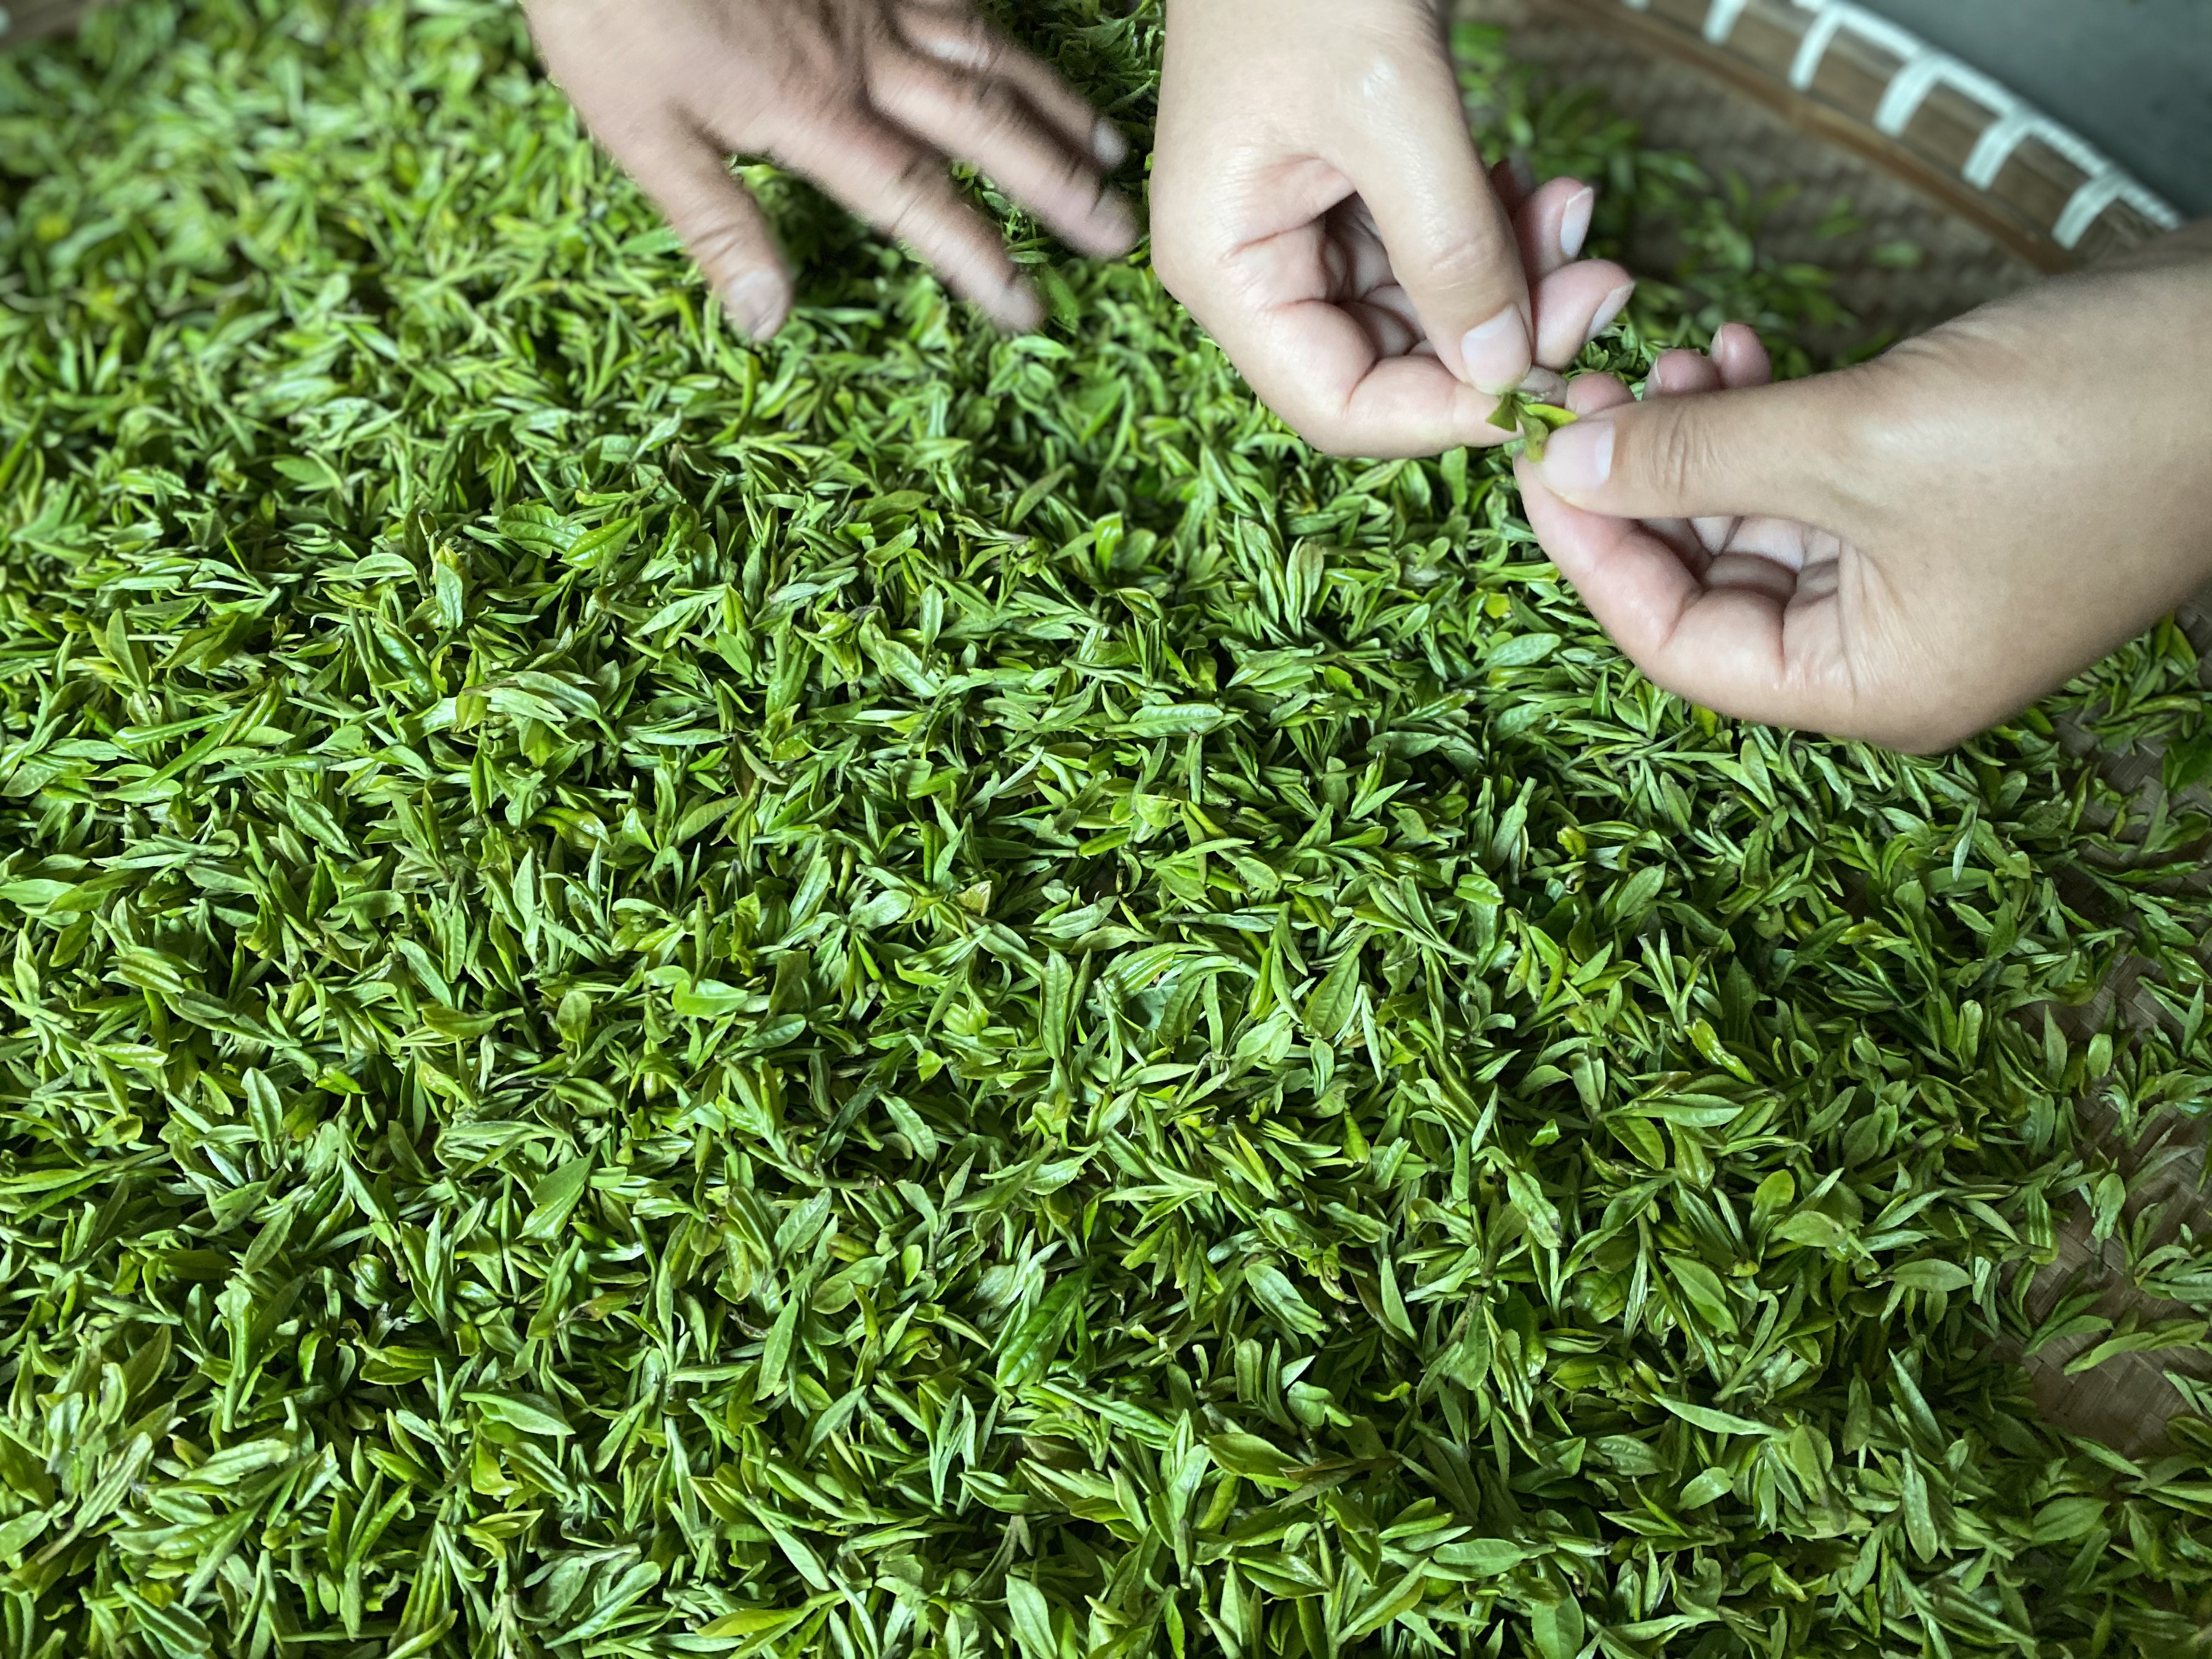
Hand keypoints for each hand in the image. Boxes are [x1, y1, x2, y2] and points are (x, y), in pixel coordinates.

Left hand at [522, 0, 1138, 337]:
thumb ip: (714, 222)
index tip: (1028, 309)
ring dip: (1053, 106)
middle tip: (1117, 234)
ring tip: (1107, 150)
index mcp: (811, 111)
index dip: (978, 260)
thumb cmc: (609, 9)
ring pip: (987, 53)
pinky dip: (1004, 27)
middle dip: (1056, 186)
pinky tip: (1028, 51)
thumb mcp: (638, 129)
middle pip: (982, 127)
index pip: (917, 201)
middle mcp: (862, 52)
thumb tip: (770, 322)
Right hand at [1150, 0, 1636, 458]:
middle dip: (1501, 335)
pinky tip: (1547, 190)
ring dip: (1516, 279)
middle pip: (1391, 364)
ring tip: (1579, 216)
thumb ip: (1450, 247)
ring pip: (1427, 311)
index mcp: (1225, 269)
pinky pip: (1437, 251)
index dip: (1443, 414)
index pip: (1336, 404)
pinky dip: (1500, 231)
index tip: (1547, 385)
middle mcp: (1255, 269)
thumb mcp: (1391, 109)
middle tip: (1600, 284)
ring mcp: (1303, 231)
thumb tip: (1505, 370)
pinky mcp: (1353, 192)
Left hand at [1516, 224, 2211, 750]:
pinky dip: (1761, 428)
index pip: (1678, 648)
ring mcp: (1914, 586)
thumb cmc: (2091, 421)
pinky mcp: (1934, 513)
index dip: (1591, 556)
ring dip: (1697, 443)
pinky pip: (1808, 489)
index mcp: (1874, 688)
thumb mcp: (1861, 439)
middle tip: (1591, 391)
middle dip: (1642, 487)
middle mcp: (1887, 657)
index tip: (1536, 464)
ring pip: (1751, 528)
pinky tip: (1731, 357)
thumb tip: (1568, 463)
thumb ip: (1697, 454)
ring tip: (1666, 354)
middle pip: (1705, 589)